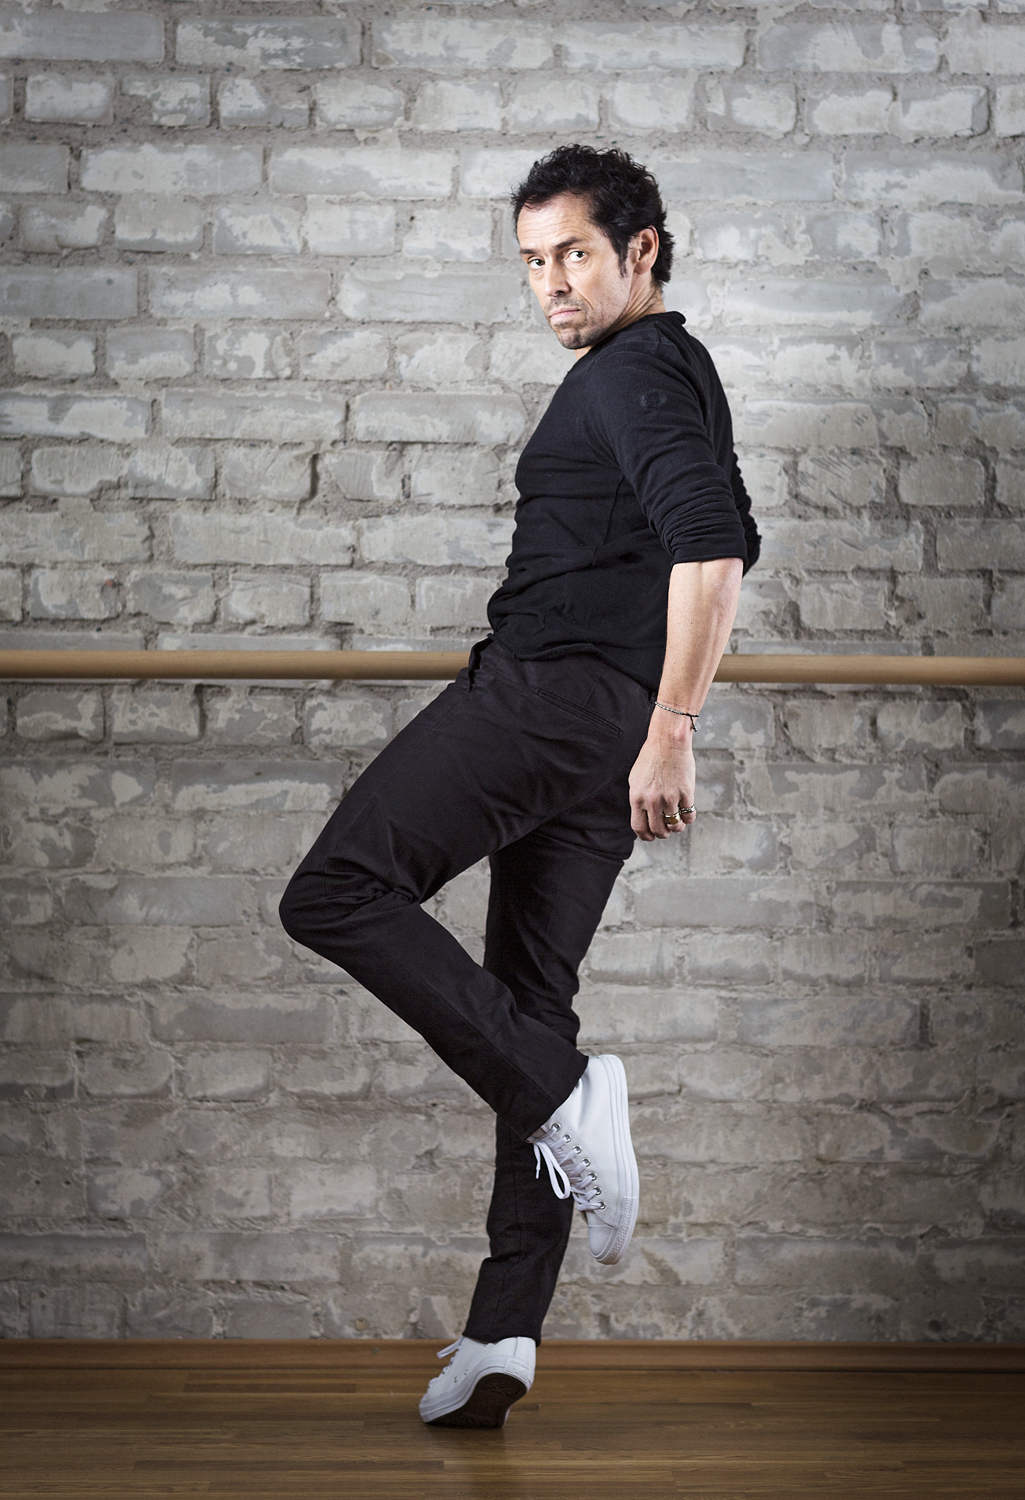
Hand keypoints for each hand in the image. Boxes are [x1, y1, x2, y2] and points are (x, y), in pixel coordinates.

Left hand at [628, 726, 696, 841]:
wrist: (668, 742)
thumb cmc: (651, 759)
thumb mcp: (636, 780)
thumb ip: (638, 800)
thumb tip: (642, 818)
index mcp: (637, 798)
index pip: (639, 827)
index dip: (646, 836)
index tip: (651, 837)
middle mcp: (652, 801)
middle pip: (658, 830)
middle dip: (663, 834)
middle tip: (666, 830)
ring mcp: (670, 798)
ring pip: (675, 826)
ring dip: (677, 827)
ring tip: (677, 822)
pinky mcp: (686, 794)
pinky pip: (689, 815)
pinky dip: (689, 817)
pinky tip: (687, 811)